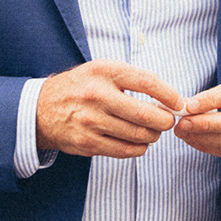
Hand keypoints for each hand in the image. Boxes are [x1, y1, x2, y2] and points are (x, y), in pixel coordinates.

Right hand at [36, 60, 183, 158]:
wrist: (41, 109)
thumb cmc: (81, 87)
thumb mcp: (101, 70)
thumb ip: (133, 79)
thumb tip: (169, 97)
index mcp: (104, 72)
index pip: (146, 82)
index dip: (169, 95)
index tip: (179, 103)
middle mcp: (97, 95)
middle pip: (145, 115)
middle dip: (165, 121)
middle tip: (167, 121)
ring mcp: (91, 121)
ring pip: (138, 136)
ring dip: (153, 136)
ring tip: (152, 131)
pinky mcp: (88, 142)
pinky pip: (125, 151)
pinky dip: (139, 148)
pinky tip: (138, 142)